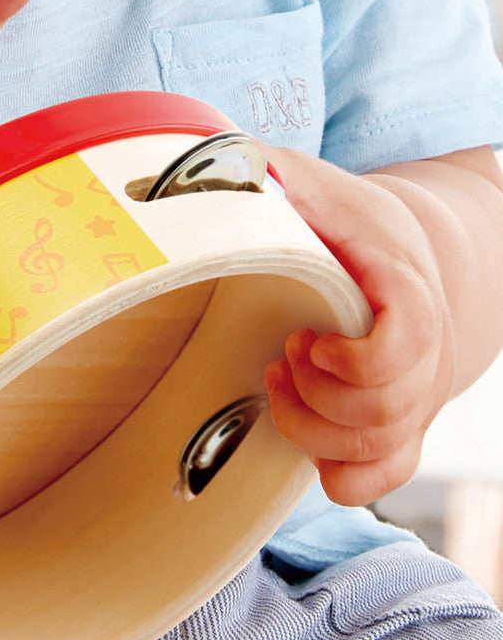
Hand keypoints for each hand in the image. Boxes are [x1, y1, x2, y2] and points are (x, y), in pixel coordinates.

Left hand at [259, 146, 452, 506]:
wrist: (400, 258)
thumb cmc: (351, 225)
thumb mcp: (314, 185)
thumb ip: (269, 170)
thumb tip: (218, 160)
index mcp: (408, 293)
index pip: (409, 344)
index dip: (355, 358)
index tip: (305, 340)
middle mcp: (421, 354)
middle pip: (386, 409)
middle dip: (318, 395)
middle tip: (283, 355)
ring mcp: (410, 395)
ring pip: (379, 449)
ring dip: (313, 429)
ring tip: (278, 382)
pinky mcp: (394, 427)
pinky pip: (379, 479)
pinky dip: (337, 476)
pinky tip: (304, 439)